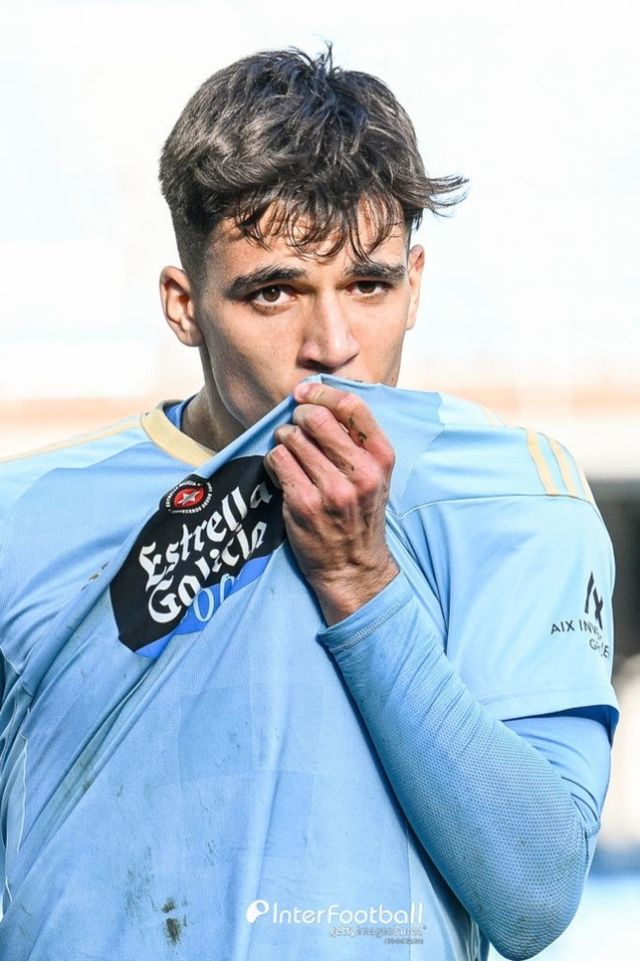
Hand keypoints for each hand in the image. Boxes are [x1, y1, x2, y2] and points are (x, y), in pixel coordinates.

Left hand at [264, 382, 398, 624]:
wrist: (354, 567)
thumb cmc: (360, 515)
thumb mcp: (375, 475)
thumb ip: (356, 440)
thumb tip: (317, 399)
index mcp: (381, 458)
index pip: (352, 407)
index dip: (322, 393)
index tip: (304, 394)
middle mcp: (361, 473)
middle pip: (316, 419)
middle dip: (298, 416)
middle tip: (295, 426)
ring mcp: (332, 490)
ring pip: (292, 438)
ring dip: (284, 440)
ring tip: (291, 454)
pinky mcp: (304, 504)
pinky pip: (277, 460)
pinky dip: (274, 460)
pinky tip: (283, 471)